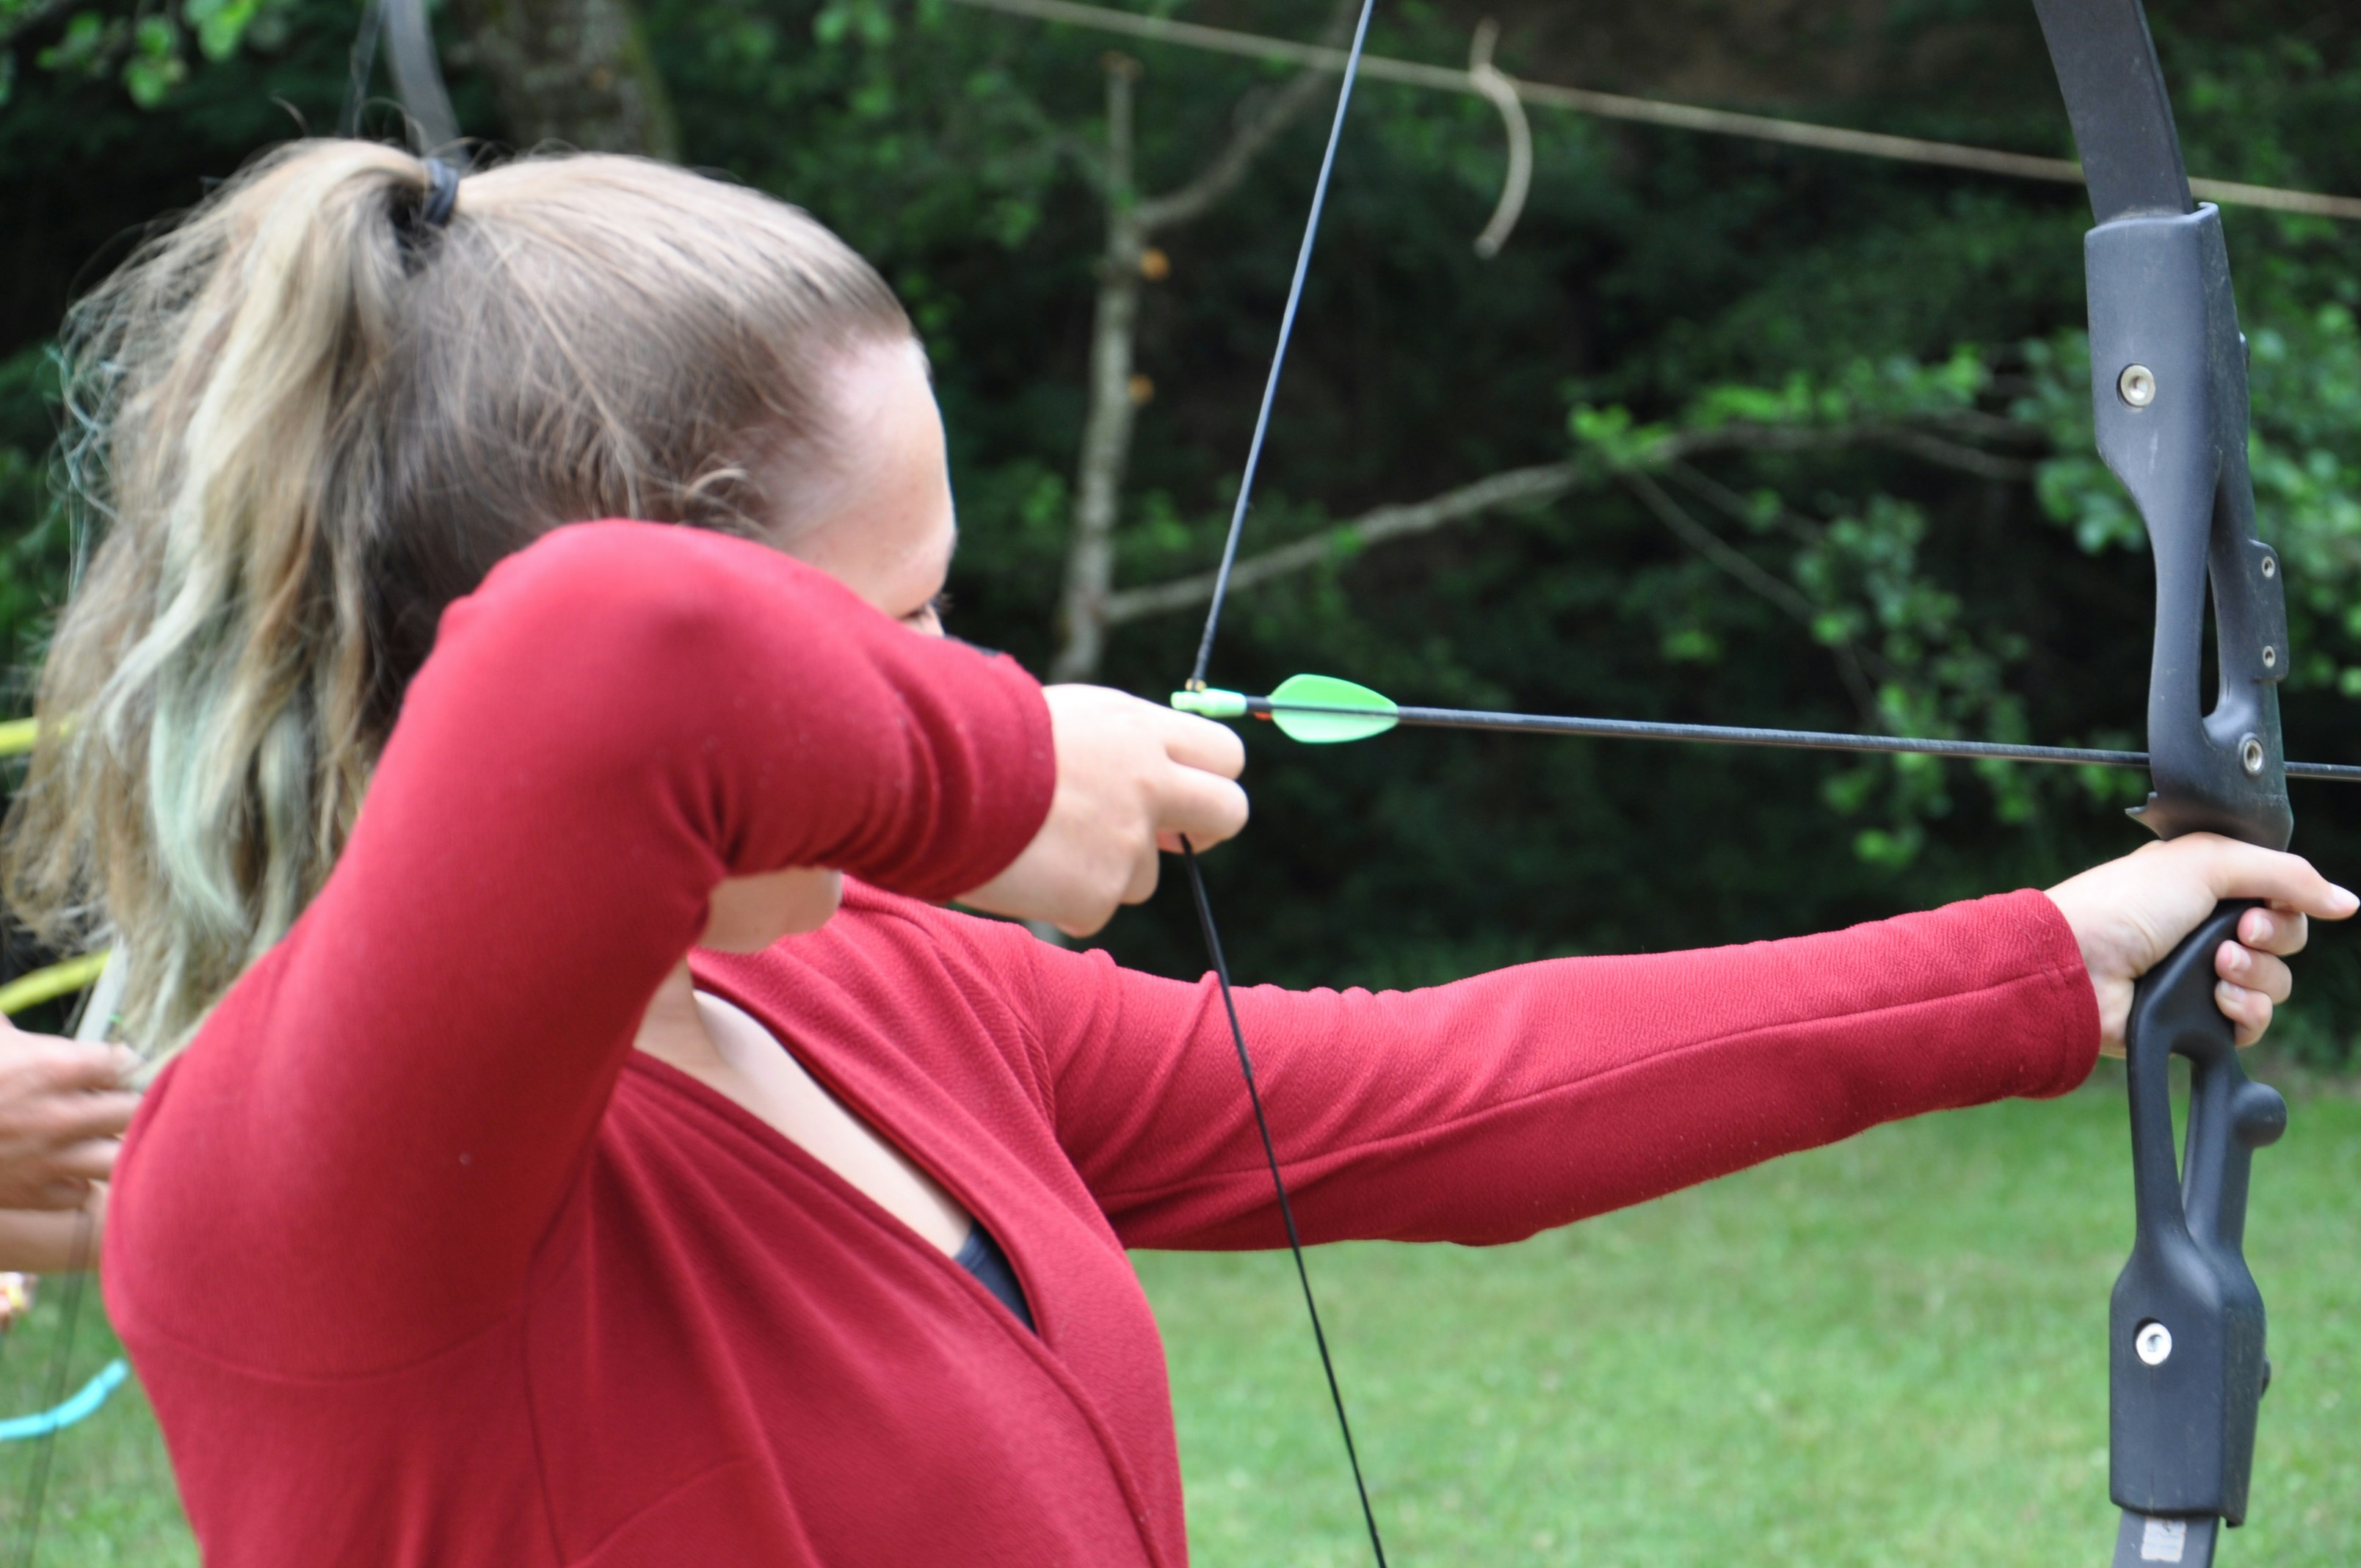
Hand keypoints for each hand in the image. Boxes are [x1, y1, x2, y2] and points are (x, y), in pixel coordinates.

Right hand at [0, 1018, 138, 1208]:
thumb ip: (9, 1027)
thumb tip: (13, 1018)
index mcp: (53, 1068)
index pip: (126, 1063)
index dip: (125, 1063)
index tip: (115, 1065)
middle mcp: (60, 1116)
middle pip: (135, 1108)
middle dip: (132, 1102)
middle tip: (116, 1100)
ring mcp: (49, 1160)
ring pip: (120, 1157)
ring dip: (114, 1145)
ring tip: (99, 1135)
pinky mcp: (31, 1194)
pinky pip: (81, 1193)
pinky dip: (77, 1182)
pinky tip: (64, 1168)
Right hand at [961, 685, 1247, 936]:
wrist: (929, 775)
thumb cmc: (978, 736)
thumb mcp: (1062, 718)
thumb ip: (1114, 744)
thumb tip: (1150, 769)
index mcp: (1139, 730)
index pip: (1225, 754)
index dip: (1210, 779)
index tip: (1183, 793)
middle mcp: (1149, 782)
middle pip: (1230, 813)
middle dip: (1203, 832)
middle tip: (1165, 839)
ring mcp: (1127, 841)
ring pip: (1145, 876)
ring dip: (1105, 871)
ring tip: (1041, 843)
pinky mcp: (1099, 893)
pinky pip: (1092, 909)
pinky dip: (1060, 900)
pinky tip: (1020, 868)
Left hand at [2044, 835, 2357, 1054]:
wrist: (2076, 966)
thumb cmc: (2124, 904)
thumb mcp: (2208, 861)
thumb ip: (2285, 874)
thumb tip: (2344, 900)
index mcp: (2205, 884)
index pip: (2278, 894)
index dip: (2286, 901)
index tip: (2268, 903)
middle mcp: (2204, 929)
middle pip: (2285, 939)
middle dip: (2274, 938)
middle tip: (2238, 935)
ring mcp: (2200, 976)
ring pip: (2274, 983)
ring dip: (2256, 975)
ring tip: (2217, 967)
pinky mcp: (2194, 1021)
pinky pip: (2253, 1022)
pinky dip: (2245, 1012)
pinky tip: (2218, 1001)